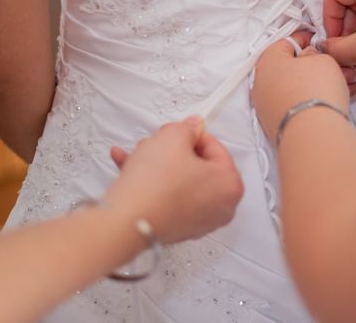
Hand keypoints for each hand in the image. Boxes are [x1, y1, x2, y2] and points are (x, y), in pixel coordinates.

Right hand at [104, 117, 242, 244]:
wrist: (126, 221)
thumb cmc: (156, 184)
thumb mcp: (173, 137)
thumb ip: (187, 128)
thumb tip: (192, 127)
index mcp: (230, 185)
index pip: (215, 148)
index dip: (192, 134)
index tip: (177, 130)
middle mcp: (220, 207)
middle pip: (197, 165)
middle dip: (173, 150)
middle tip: (157, 142)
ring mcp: (198, 221)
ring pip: (179, 180)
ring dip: (157, 163)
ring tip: (137, 153)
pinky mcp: (176, 228)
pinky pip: (168, 196)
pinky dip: (151, 181)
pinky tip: (128, 165)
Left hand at [252, 32, 349, 144]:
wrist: (312, 134)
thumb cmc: (314, 94)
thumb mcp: (323, 59)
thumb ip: (315, 54)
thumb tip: (311, 58)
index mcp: (267, 61)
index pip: (286, 42)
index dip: (305, 39)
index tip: (316, 42)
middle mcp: (261, 85)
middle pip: (290, 68)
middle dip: (315, 67)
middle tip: (334, 68)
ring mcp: (267, 107)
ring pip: (295, 89)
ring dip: (317, 85)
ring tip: (341, 86)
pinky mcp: (277, 125)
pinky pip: (296, 107)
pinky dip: (312, 103)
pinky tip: (332, 102)